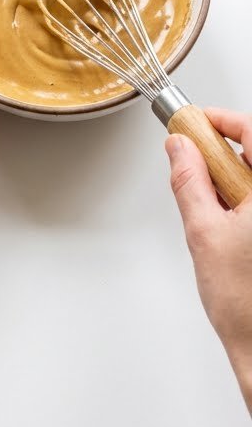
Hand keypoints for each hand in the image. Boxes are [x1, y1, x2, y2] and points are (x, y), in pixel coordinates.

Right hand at [166, 109, 251, 413]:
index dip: (224, 120)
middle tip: (199, 167)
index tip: (199, 122)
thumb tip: (181, 149)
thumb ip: (190, 181)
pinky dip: (246, 205)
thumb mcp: (203, 232)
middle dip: (227, 156)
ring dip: (237, 183)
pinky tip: (233, 229)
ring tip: (218, 213)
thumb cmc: (247, 306)